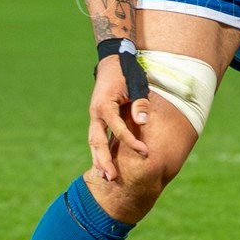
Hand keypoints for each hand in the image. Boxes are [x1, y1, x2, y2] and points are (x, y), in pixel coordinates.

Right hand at [86, 54, 150, 182]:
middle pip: (97, 141)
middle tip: (113, 178)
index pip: (118, 129)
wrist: (112, 61)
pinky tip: (104, 166)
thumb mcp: (136, 84)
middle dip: (105, 160)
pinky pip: (96, 138)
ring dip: (99, 160)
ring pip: (93, 143)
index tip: (145, 153)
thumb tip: (143, 121)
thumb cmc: (126, 72)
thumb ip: (140, 103)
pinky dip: (99, 152)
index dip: (132, 142)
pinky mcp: (97, 119)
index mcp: (105, 105)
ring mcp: (94, 117)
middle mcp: (96, 113)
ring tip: (106, 178)